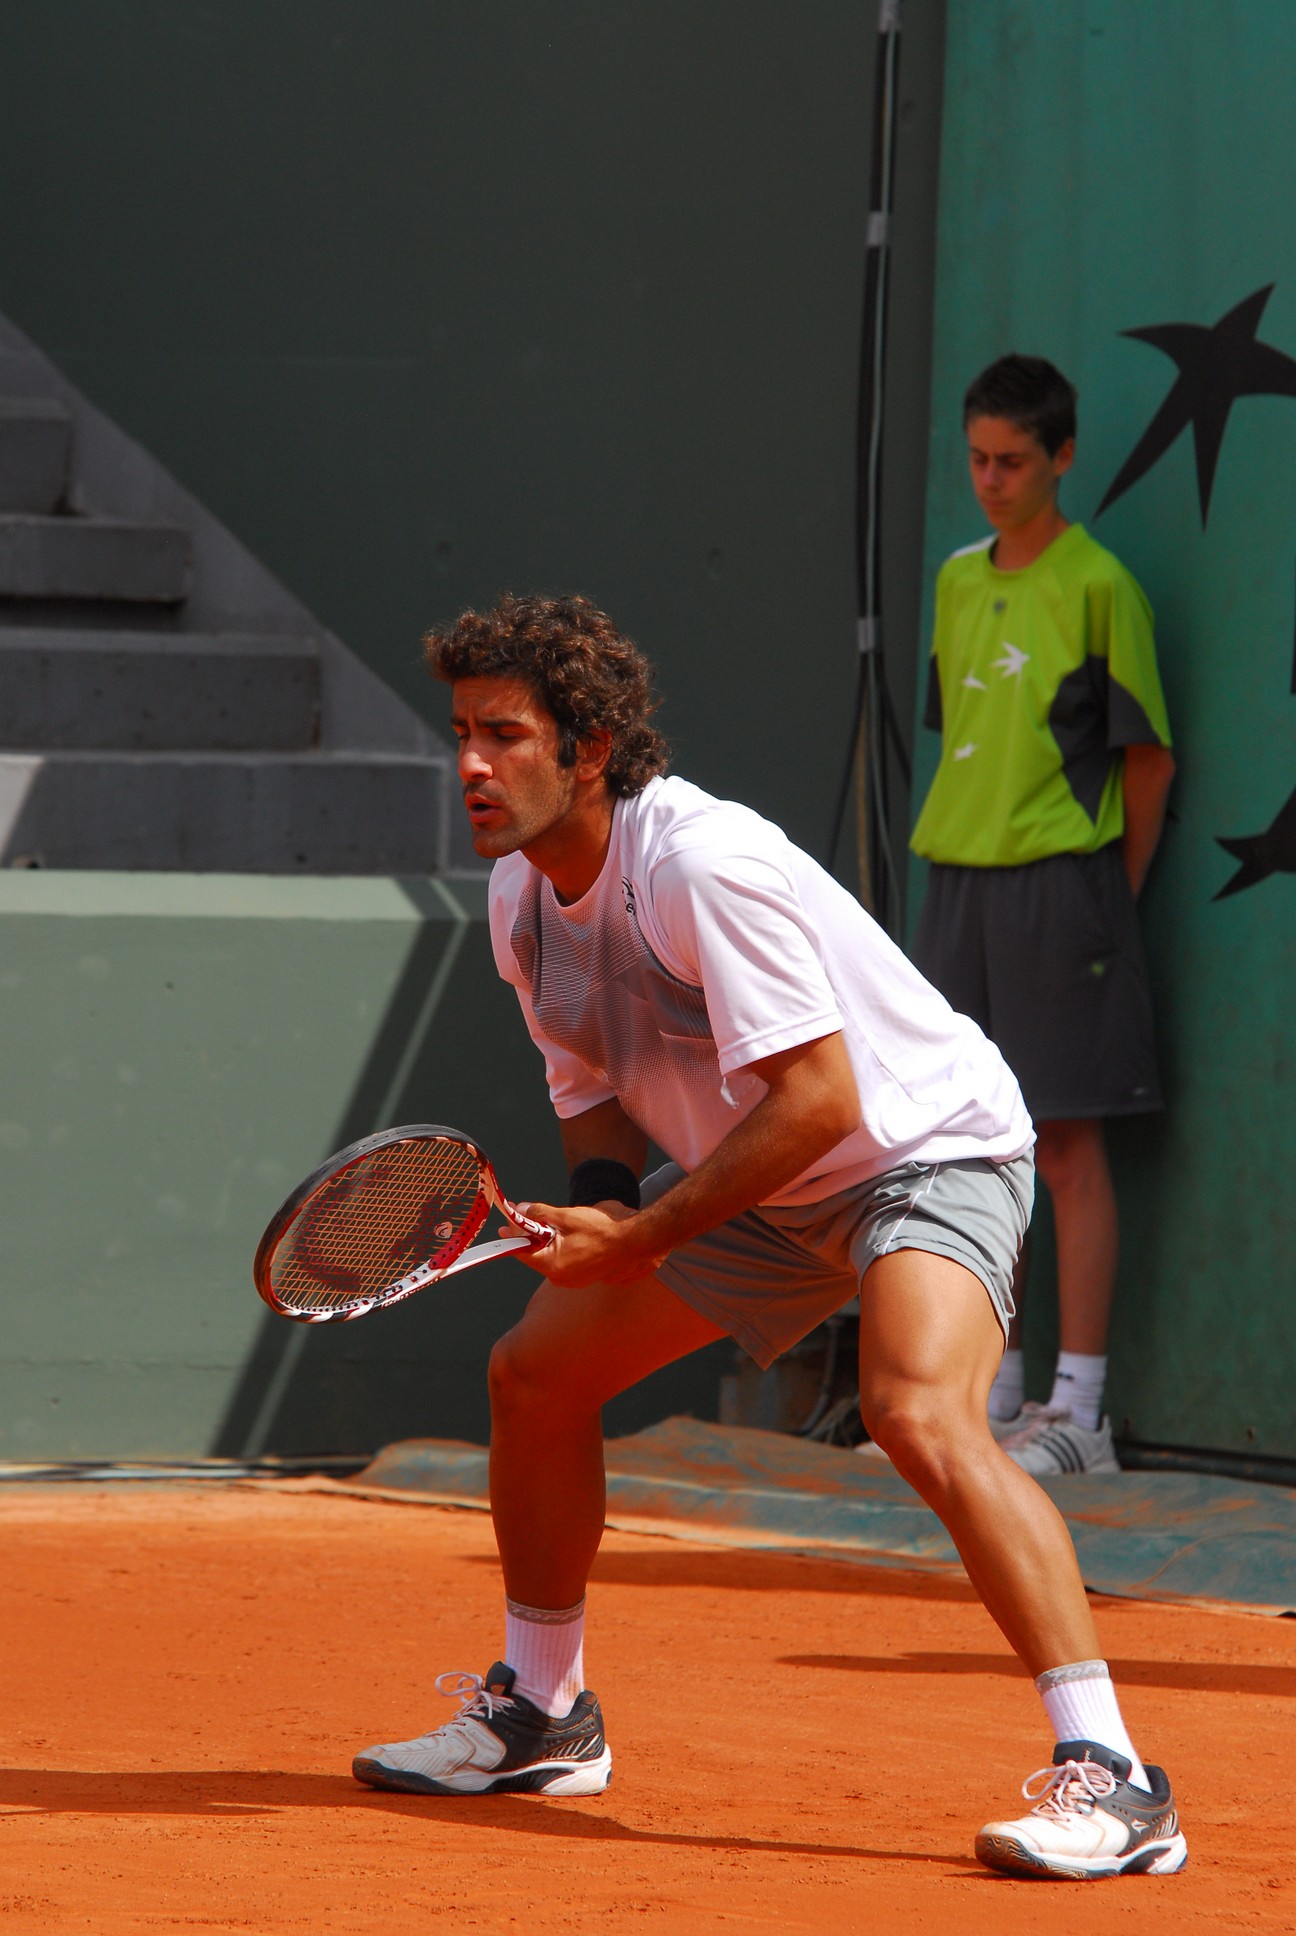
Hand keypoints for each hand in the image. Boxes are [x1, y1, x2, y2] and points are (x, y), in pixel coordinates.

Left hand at [502, 1201, 664, 1288]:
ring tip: (560, 1225)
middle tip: (532, 1218)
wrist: (634, 1241)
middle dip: (534, 1237)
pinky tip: (574, 1235)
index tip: (505, 1226)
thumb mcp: (566, 1216)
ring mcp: (574, 1281)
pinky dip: (563, 1248)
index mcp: (553, 1266)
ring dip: (551, 1242)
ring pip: (552, 1258)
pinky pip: (566, 1262)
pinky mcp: (585, 1277)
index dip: (514, 1236)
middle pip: (537, 1255)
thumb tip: (521, 1210)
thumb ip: (540, 1214)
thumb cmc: (602, 1230)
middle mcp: (561, 1279)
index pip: (523, 1252)